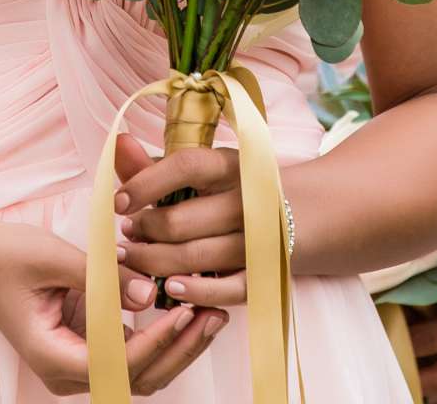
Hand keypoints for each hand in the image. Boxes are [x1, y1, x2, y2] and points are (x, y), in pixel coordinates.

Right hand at [0, 218, 226, 395]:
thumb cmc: (6, 256)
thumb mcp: (53, 257)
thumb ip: (101, 278)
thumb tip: (147, 295)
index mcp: (52, 356)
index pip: (116, 364)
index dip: (153, 344)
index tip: (180, 312)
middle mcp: (67, 370)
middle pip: (136, 378)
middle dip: (178, 350)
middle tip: (213, 313)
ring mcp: (79, 360)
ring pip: (140, 370)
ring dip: (177, 346)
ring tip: (211, 313)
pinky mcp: (89, 344)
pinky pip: (133, 351)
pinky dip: (162, 335)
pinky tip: (188, 308)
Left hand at [115, 134, 254, 308]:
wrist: (319, 211)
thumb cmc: (246, 188)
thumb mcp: (212, 169)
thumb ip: (161, 164)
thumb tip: (118, 145)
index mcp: (234, 165)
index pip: (184, 167)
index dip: (145, 184)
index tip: (118, 202)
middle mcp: (247, 200)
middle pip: (181, 221)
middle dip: (144, 231)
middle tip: (126, 235)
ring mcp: (259, 241)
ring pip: (196, 258)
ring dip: (155, 262)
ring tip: (132, 258)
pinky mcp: (267, 274)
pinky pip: (226, 291)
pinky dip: (196, 292)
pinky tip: (169, 288)